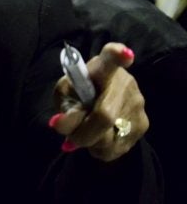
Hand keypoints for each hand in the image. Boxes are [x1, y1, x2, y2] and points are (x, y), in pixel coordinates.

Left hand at [51, 42, 147, 161]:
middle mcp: (125, 83)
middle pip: (104, 116)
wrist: (100, 98)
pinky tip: (100, 137)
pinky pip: (117, 148)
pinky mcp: (143, 124)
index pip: (110, 59)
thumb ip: (63, 107)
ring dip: (91, 143)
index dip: (116, 56)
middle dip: (83, 133)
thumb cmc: (79, 92)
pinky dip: (102, 149)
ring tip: (88, 132)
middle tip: (72, 138)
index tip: (123, 53)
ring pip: (110, 138)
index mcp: (101, 68)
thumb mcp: (65, 95)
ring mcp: (138, 104)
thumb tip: (60, 125)